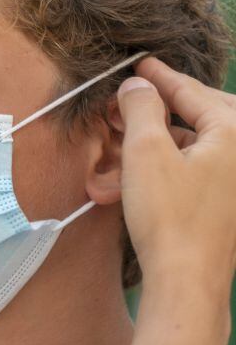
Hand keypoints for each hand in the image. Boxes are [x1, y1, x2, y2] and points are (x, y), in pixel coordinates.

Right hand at [117, 57, 235, 287]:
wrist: (187, 281)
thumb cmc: (170, 216)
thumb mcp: (146, 152)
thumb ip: (142, 109)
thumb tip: (137, 86)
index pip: (192, 91)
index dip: (160, 77)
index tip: (139, 64)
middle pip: (202, 114)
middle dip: (162, 109)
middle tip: (132, 100)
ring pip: (195, 145)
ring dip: (156, 144)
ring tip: (120, 146)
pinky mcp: (227, 204)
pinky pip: (197, 170)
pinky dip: (166, 168)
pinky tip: (134, 178)